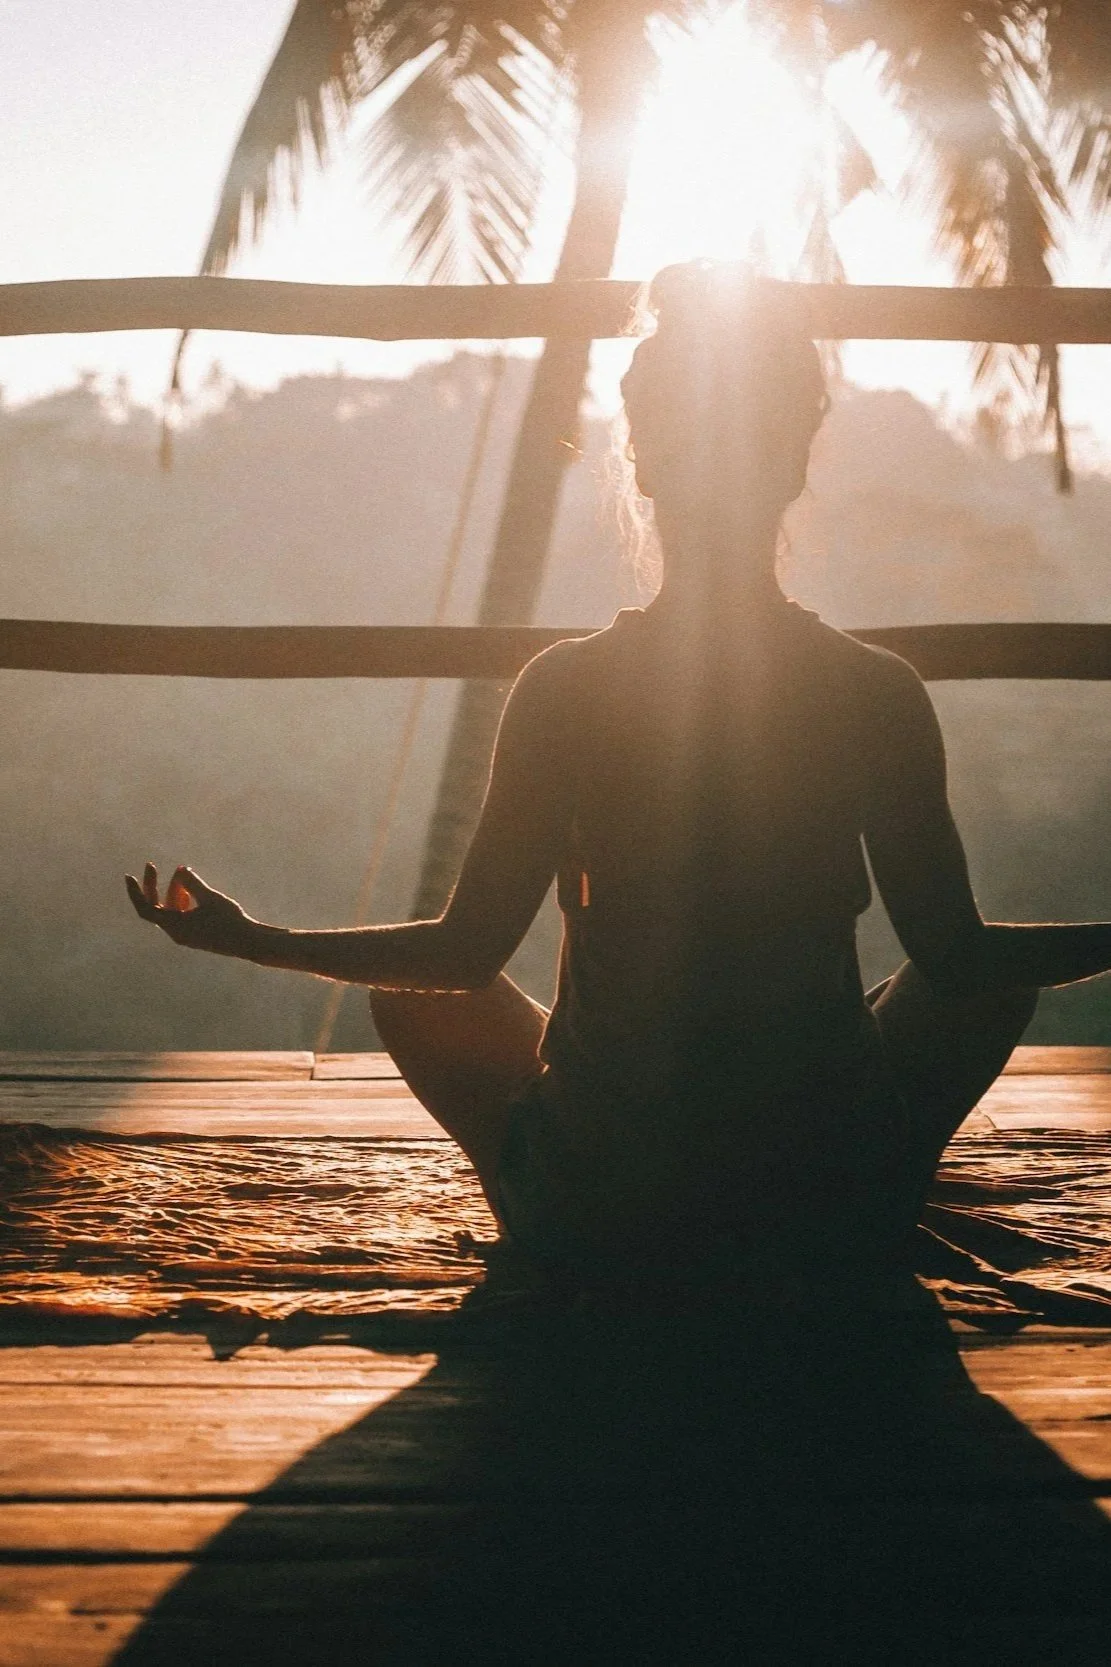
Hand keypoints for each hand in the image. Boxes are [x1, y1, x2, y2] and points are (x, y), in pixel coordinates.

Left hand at [125, 862, 251, 957]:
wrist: (249, 942)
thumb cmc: (230, 920)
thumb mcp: (210, 897)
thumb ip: (192, 883)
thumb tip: (180, 869)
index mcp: (175, 926)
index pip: (145, 909)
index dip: (135, 892)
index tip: (129, 876)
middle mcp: (176, 933)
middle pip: (156, 907)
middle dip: (154, 886)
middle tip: (151, 865)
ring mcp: (185, 935)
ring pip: (170, 910)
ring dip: (173, 890)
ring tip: (182, 872)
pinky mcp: (195, 935)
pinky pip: (180, 916)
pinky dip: (181, 901)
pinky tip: (190, 889)